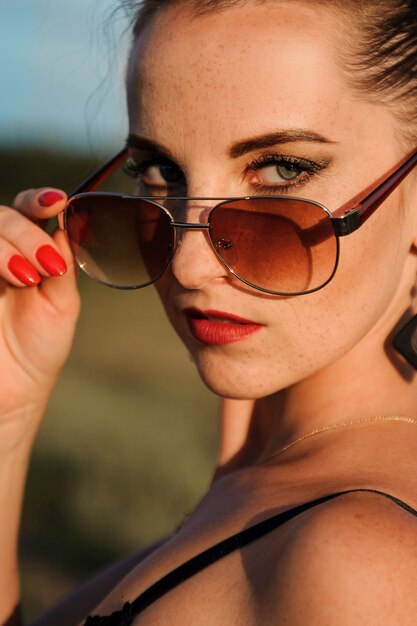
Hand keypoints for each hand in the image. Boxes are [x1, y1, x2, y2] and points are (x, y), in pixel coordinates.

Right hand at [0, 188, 79, 450]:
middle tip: (45, 266)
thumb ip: (63, 261)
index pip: (27, 211)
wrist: (12, 392)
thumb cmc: (37, 349)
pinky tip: (7, 279)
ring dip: (4, 246)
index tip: (56, 203)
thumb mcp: (62, 302)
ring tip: (26, 279)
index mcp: (27, 254)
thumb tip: (69, 221)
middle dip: (26, 233)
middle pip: (2, 215)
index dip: (39, 201)